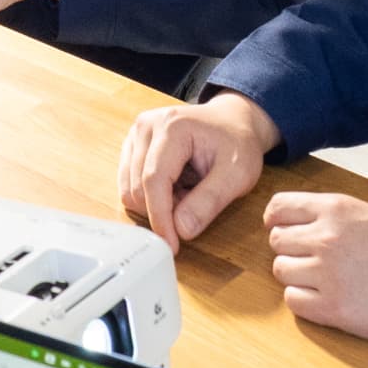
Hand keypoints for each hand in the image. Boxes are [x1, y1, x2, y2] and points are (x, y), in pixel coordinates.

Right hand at [119, 91, 273, 245]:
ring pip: (130, 189)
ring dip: (156, 204)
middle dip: (164, 210)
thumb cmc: (238, 144)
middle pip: (138, 187)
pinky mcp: (132, 145)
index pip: (154, 180)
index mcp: (172, 127)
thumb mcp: (238, 174)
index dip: (160, 217)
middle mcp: (146, 126)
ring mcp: (136, 134)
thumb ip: (210, 201)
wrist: (232, 122)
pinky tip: (175, 189)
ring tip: (187, 194)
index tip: (172, 245)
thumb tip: (181, 230)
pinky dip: (150, 197)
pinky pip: (129, 185)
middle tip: (196, 205)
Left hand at [263, 189, 367, 353]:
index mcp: (339, 208)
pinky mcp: (334, 310)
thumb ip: (340, 219)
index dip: (280, 220)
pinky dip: (306, 304)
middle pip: (276, 242)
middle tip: (317, 263)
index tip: (288, 231)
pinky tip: (332, 303)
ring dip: (299, 278)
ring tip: (329, 284)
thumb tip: (309, 227)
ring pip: (281, 272)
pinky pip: (294, 303)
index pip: (279, 207)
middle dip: (292, 251)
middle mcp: (326, 237)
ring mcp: (327, 274)